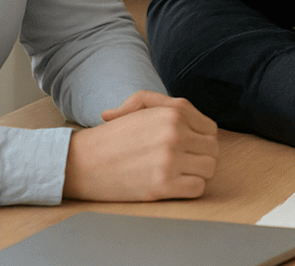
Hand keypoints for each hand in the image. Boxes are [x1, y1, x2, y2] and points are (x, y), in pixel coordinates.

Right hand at [62, 90, 218, 200]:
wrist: (81, 162)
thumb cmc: (112, 136)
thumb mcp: (139, 107)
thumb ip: (168, 105)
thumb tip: (192, 121)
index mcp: (173, 113)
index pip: (210, 129)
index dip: (201, 140)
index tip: (187, 148)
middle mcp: (175, 134)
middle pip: (212, 149)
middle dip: (200, 157)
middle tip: (181, 163)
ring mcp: (169, 159)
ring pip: (209, 168)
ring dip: (197, 173)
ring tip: (177, 174)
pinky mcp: (162, 184)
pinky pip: (198, 188)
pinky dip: (190, 189)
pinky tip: (173, 185)